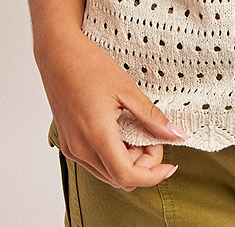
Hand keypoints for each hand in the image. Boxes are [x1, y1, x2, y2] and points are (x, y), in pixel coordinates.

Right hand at [38, 31, 186, 190]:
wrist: (58, 54)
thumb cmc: (89, 65)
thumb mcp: (127, 89)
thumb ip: (151, 117)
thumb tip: (176, 134)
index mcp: (97, 136)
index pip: (127, 176)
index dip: (152, 176)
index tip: (169, 166)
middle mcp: (81, 149)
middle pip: (119, 179)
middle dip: (143, 166)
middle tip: (154, 138)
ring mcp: (72, 148)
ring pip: (107, 174)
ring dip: (128, 162)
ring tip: (138, 131)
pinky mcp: (68, 143)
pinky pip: (95, 163)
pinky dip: (113, 156)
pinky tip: (122, 132)